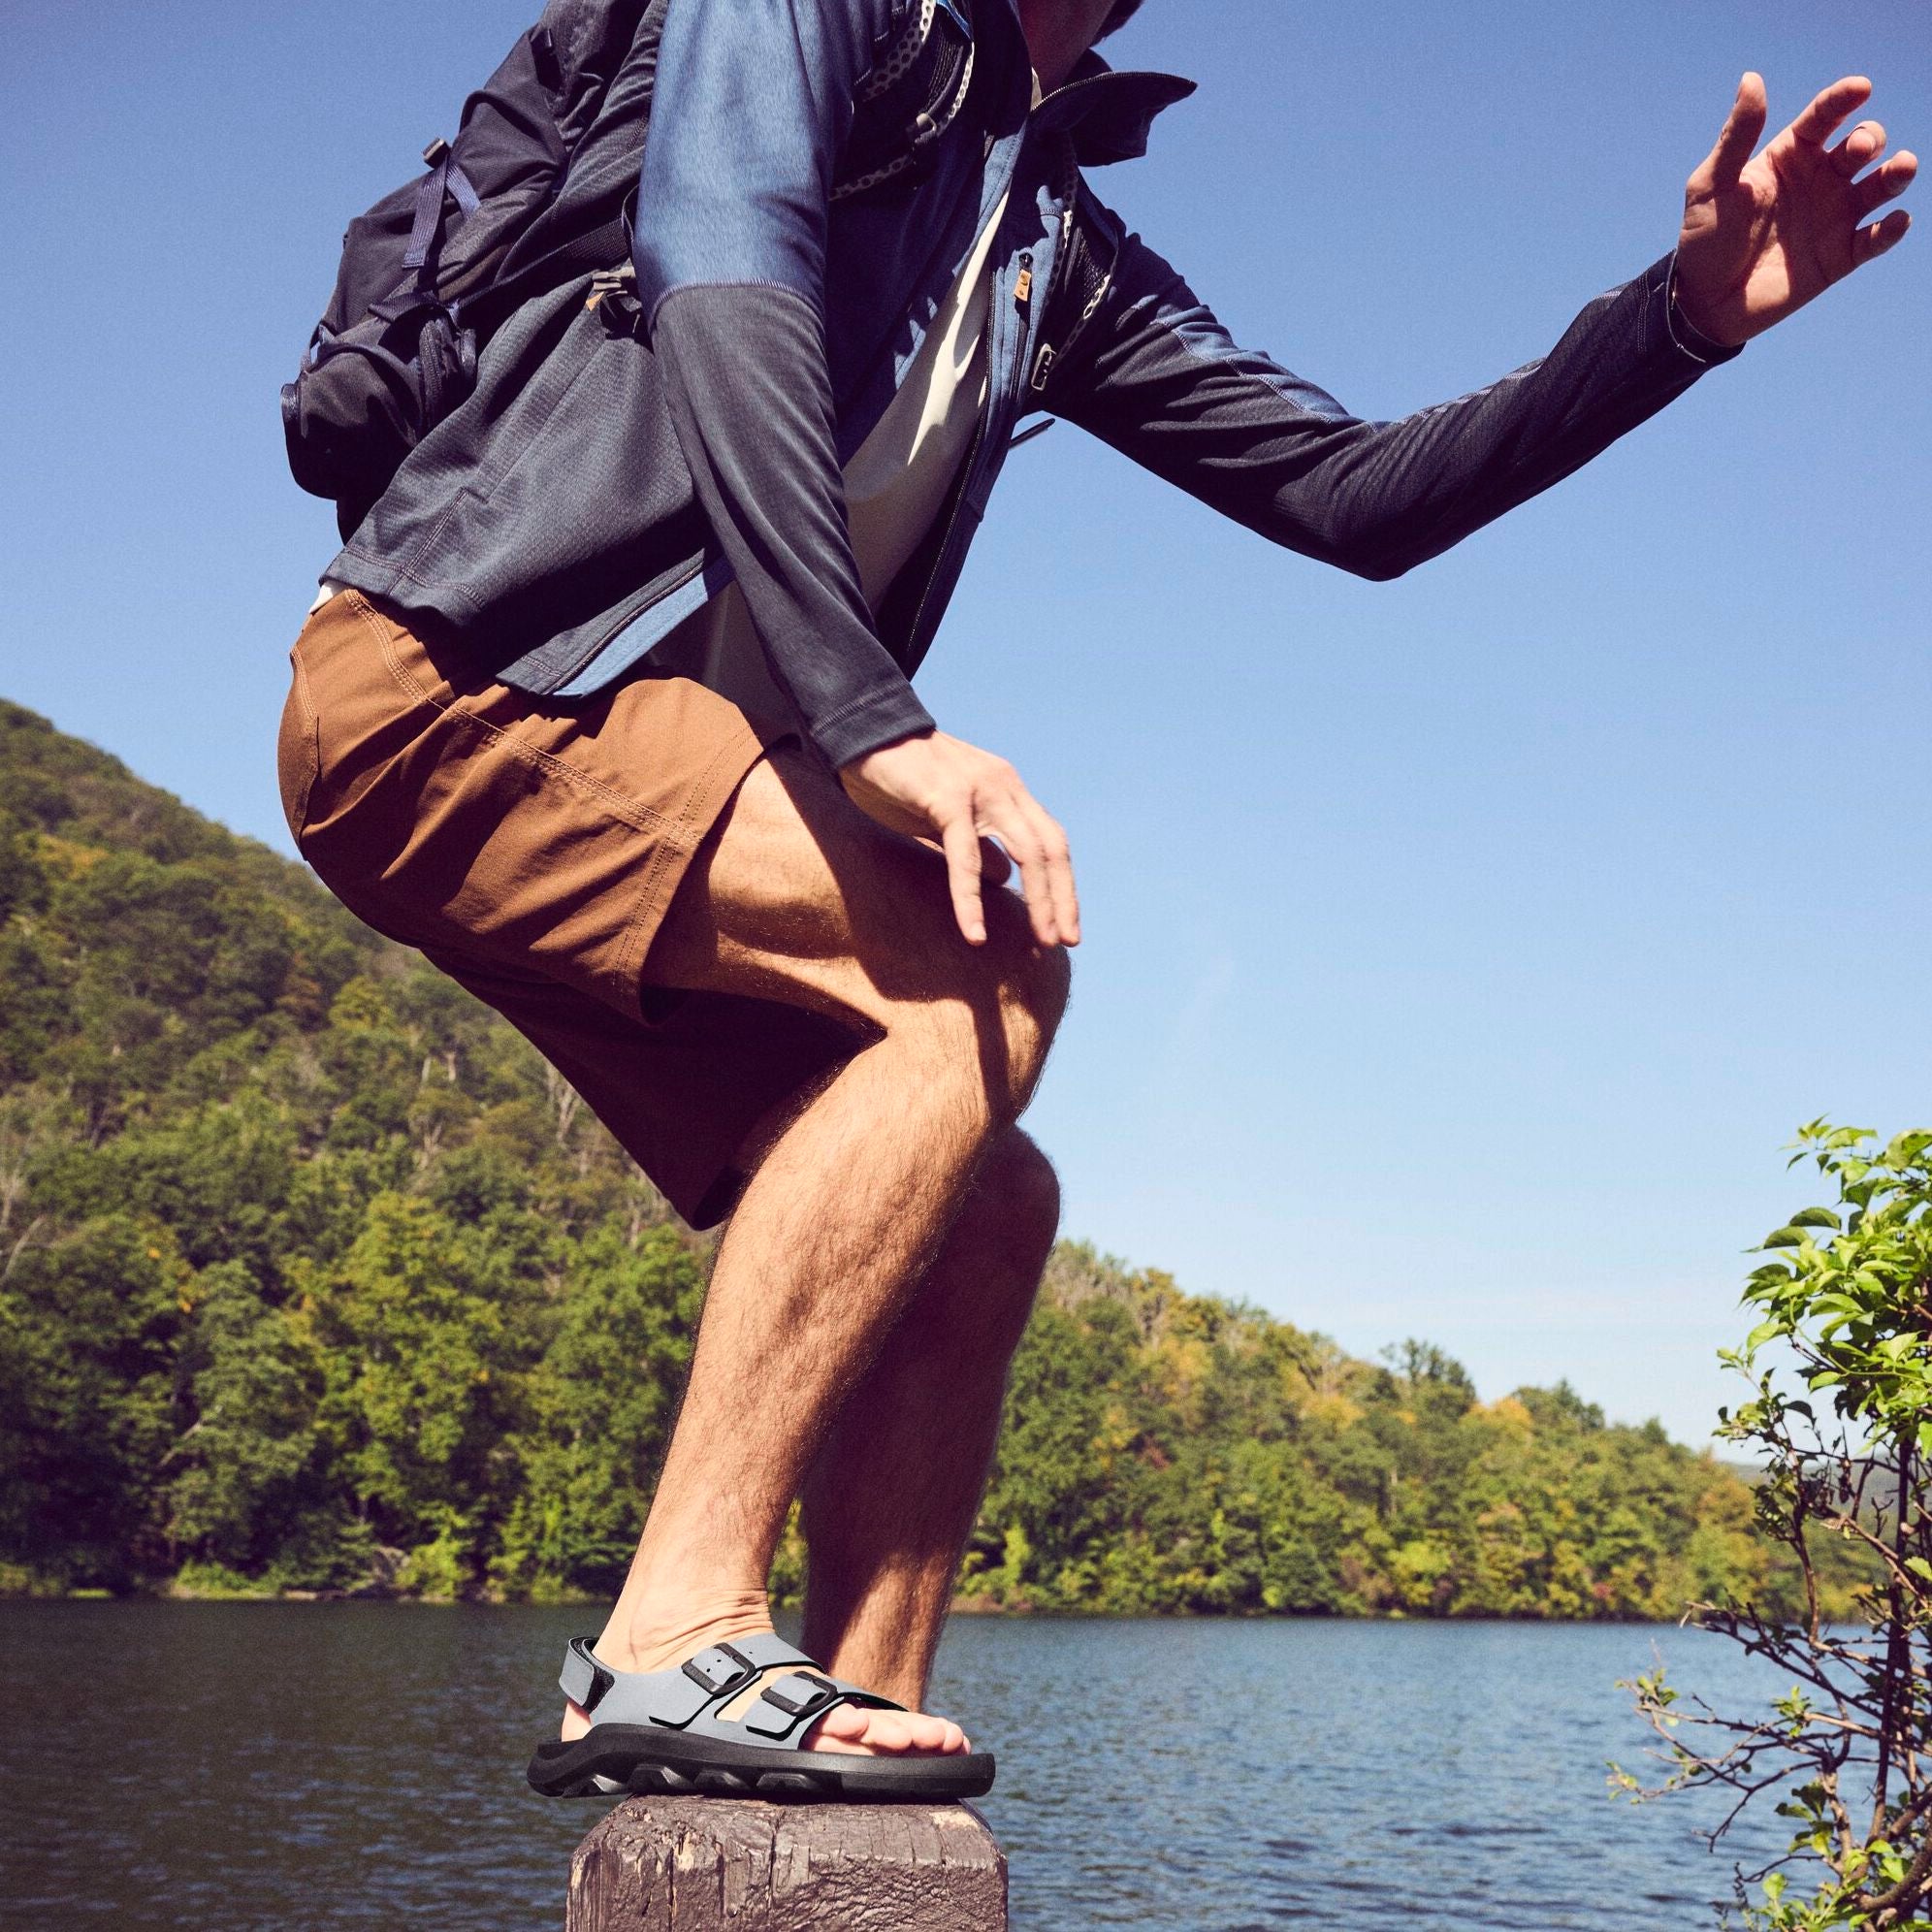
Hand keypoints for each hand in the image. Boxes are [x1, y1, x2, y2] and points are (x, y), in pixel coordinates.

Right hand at [840, 729, 1079, 948]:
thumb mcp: (948, 818)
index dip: (1061, 886)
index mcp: (1008, 791)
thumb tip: (1003, 878)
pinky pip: (966, 856)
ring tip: (1041, 943)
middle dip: (1061, 899)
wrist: (863, 734)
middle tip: (1066, 942)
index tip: (1065, 927)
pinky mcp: (948, 798)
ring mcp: (980, 790)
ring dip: (1038, 901)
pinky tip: (974, 932)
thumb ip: (978, 845)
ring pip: (1025, 851)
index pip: (1050, 842)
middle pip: (1050, 848)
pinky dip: (971, 898)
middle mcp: (1005, 787)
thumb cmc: (901, 779)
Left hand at [1674, 73, 1915, 347]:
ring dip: (1896, 174)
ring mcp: (1833, 217)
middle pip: (1860, 146)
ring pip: (1880, 186)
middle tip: (1858, 149)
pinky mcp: (1840, 256)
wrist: (1703, 303)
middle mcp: (1819, 180)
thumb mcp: (1711, 186)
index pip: (1824, 117)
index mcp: (1790, 156)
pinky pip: (1875, 239)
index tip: (1860, 88)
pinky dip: (1891, 229)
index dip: (1843, 99)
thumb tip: (1752, 79)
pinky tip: (1895, 221)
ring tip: (1900, 169)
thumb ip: (1736, 137)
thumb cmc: (1703, 239)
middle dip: (1869, 139)